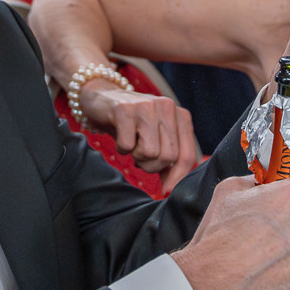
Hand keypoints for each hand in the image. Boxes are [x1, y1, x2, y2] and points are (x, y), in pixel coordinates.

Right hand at [79, 80, 200, 193]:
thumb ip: (168, 159)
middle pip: (168, 157)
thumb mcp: (156, 137)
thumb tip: (171, 189)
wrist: (102, 98)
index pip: (186, 155)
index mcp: (180, 115)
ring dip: (136, 156)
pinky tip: (120, 135)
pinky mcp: (124, 109)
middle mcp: (167, 107)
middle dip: (152, 166)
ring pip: (150, 152)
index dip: (177, 177)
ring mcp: (146, 105)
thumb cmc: (132, 124)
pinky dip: (121, 148)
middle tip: (139, 156)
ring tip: (131, 144)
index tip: (166, 190)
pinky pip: (127, 145)